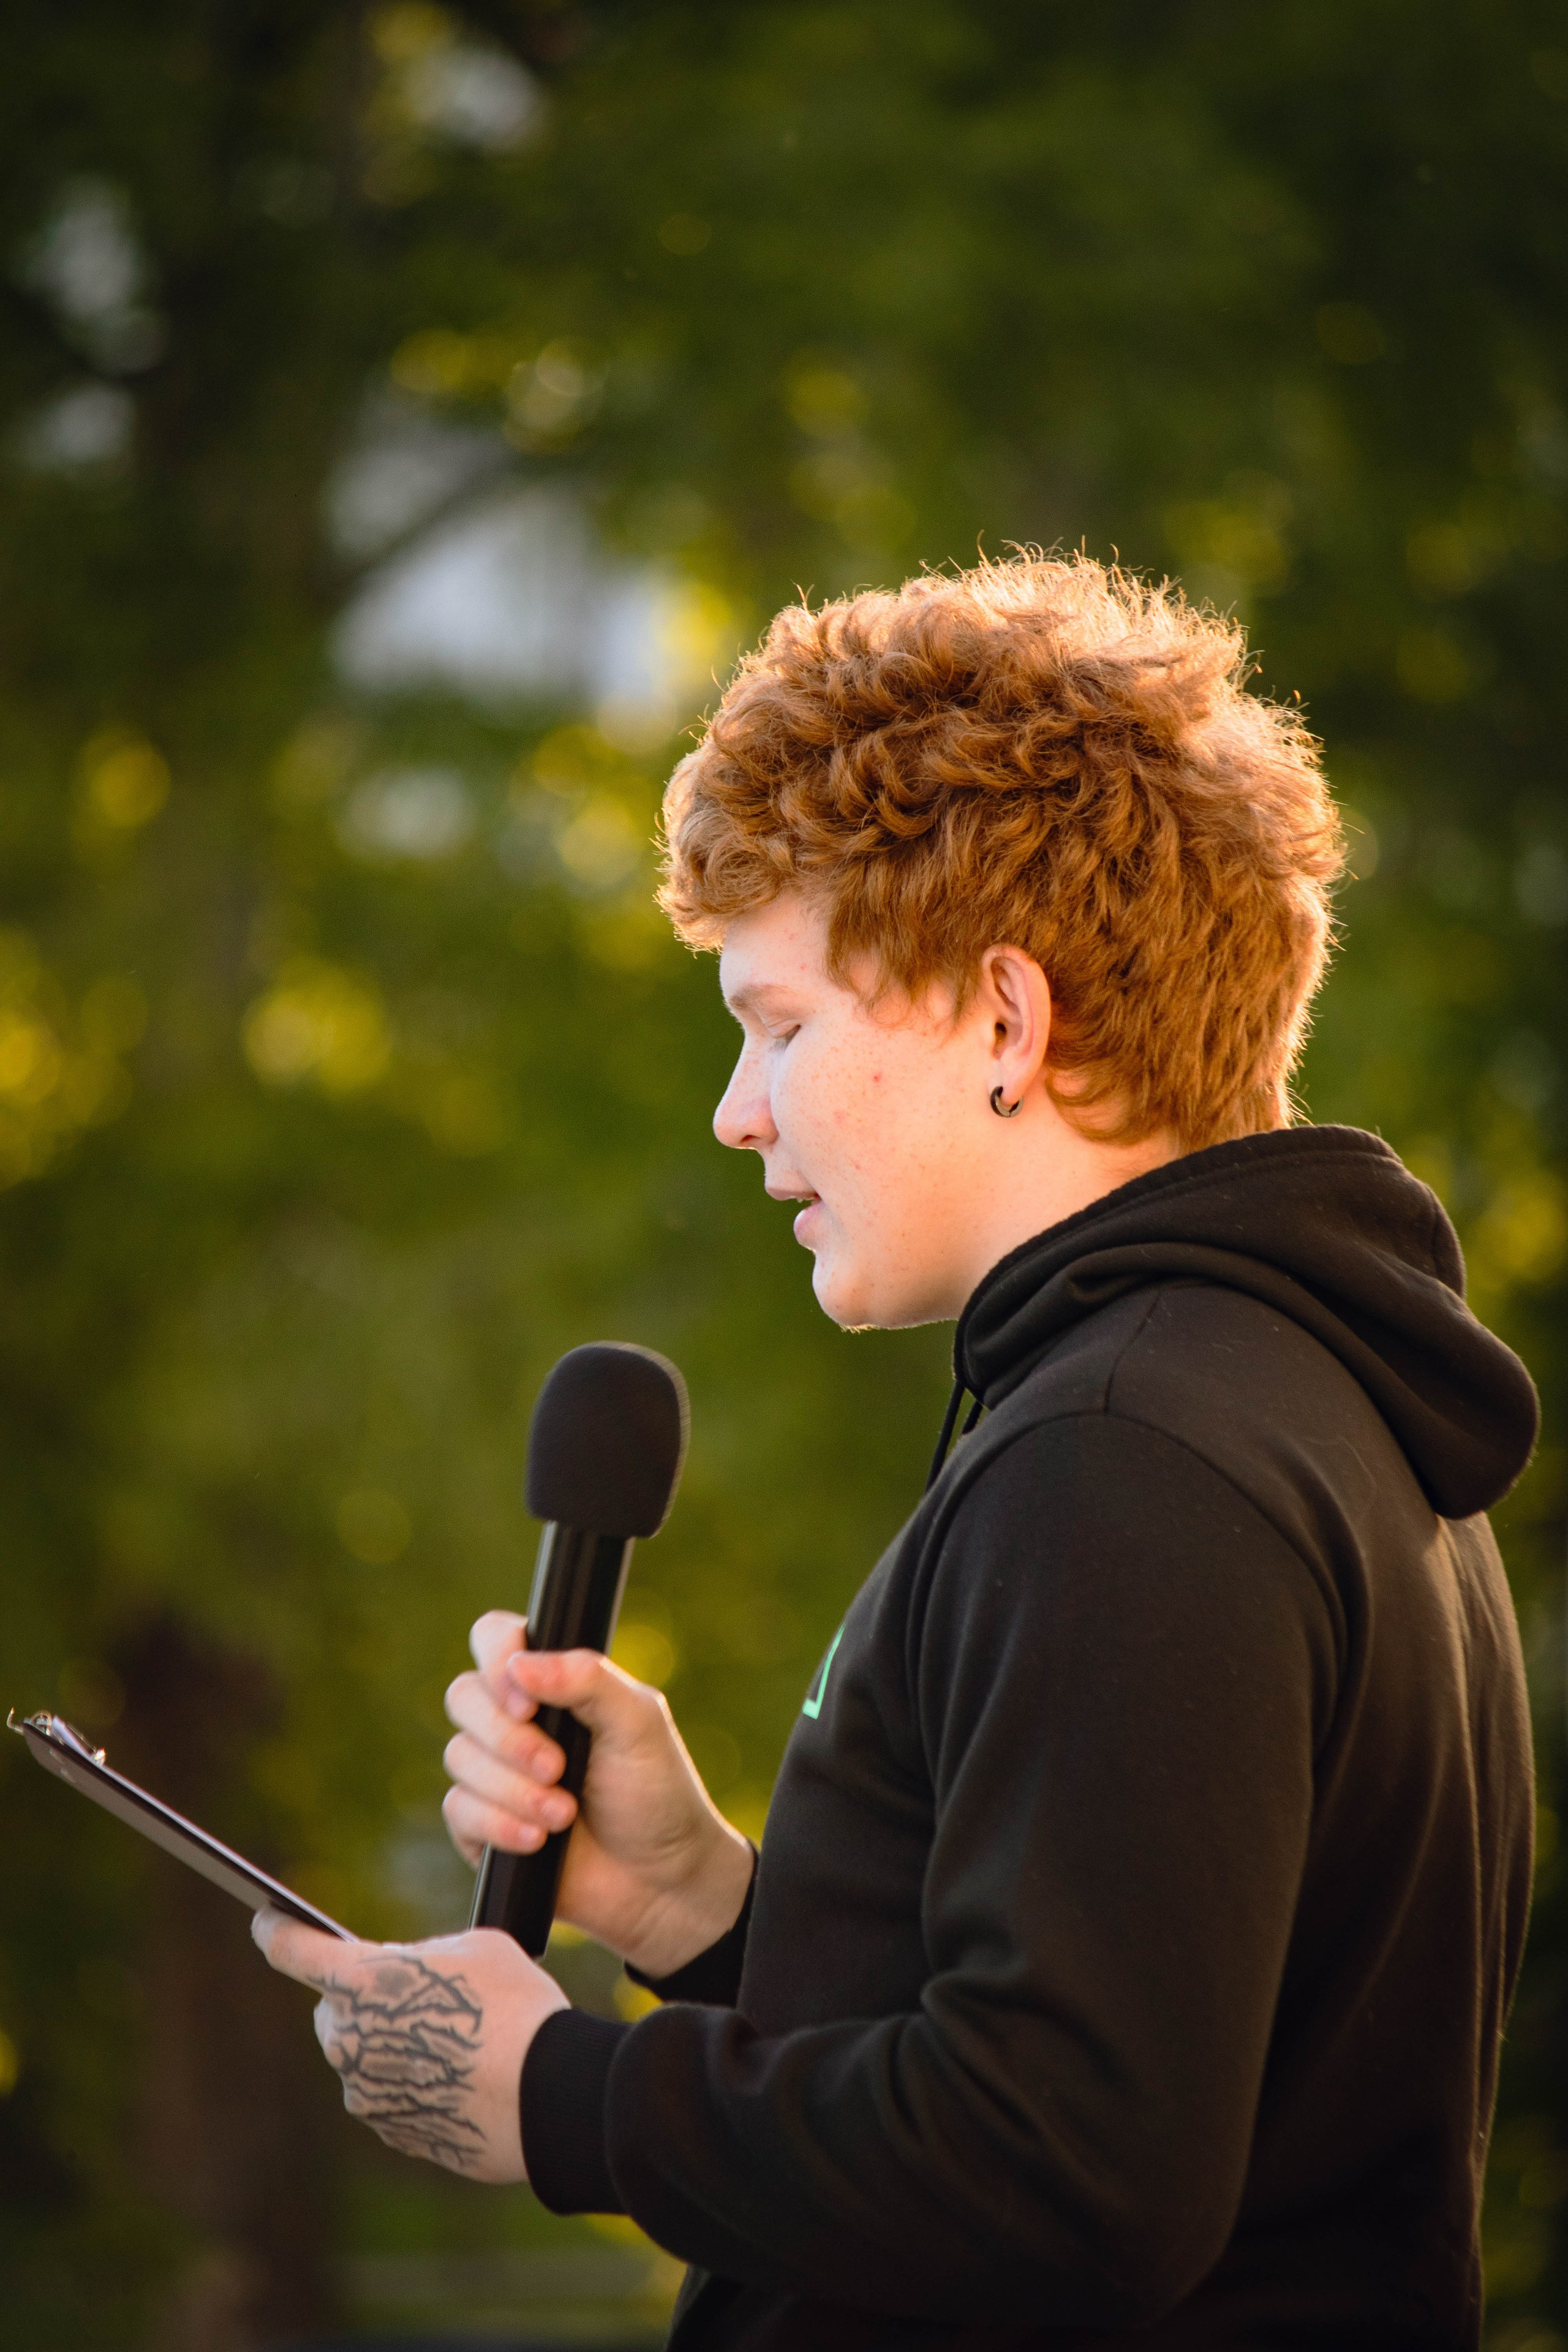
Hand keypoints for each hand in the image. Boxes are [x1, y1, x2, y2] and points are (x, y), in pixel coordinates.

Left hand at [252, 1907, 566, 2182]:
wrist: (547, 2091)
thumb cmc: (514, 2003)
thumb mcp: (475, 1946)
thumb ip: (425, 1957)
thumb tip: (413, 1981)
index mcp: (359, 1980)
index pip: (290, 1947)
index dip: (276, 1928)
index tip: (268, 1921)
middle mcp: (347, 2040)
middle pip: (334, 2009)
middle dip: (365, 1998)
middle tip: (419, 1994)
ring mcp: (365, 2093)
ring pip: (365, 2056)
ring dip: (393, 2044)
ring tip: (456, 2040)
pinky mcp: (391, 2131)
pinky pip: (391, 2095)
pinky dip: (416, 2083)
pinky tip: (462, 2076)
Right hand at [443, 1612, 753, 1978]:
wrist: (660, 1882)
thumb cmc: (657, 1792)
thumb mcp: (639, 1723)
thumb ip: (587, 1680)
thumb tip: (518, 1664)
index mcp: (553, 1682)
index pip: (494, 1637)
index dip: (495, 1659)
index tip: (529, 1702)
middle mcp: (516, 1720)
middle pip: (463, 1696)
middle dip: (507, 1737)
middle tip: (558, 1767)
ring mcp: (495, 1772)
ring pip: (459, 1756)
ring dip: (513, 1790)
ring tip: (565, 1814)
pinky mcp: (482, 1825)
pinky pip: (458, 1810)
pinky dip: (499, 1824)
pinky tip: (538, 1841)